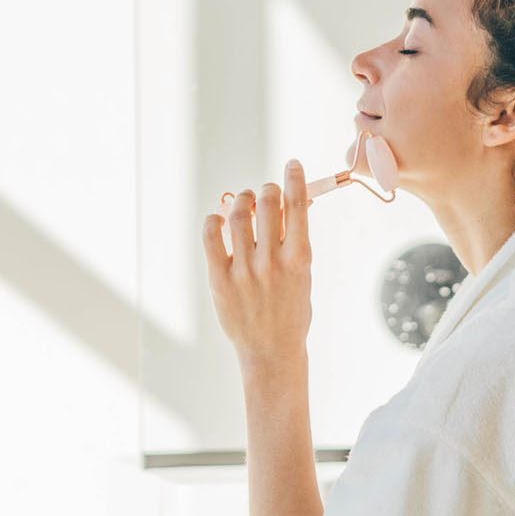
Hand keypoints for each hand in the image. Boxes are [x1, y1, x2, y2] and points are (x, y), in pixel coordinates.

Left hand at [203, 159, 312, 370]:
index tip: (292, 165)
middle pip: (266, 202)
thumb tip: (292, 203)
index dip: (294, 178)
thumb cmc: (291, 310)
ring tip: (243, 205)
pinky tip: (220, 221)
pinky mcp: (220, 279)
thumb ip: (296, 240)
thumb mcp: (304, 274)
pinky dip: (214, 220)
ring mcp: (244, 270)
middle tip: (265, 194)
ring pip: (237, 214)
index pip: (297, 205)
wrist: (271, 351)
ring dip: (241, 201)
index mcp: (299, 258)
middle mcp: (271, 261)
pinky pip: (210, 235)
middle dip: (266, 190)